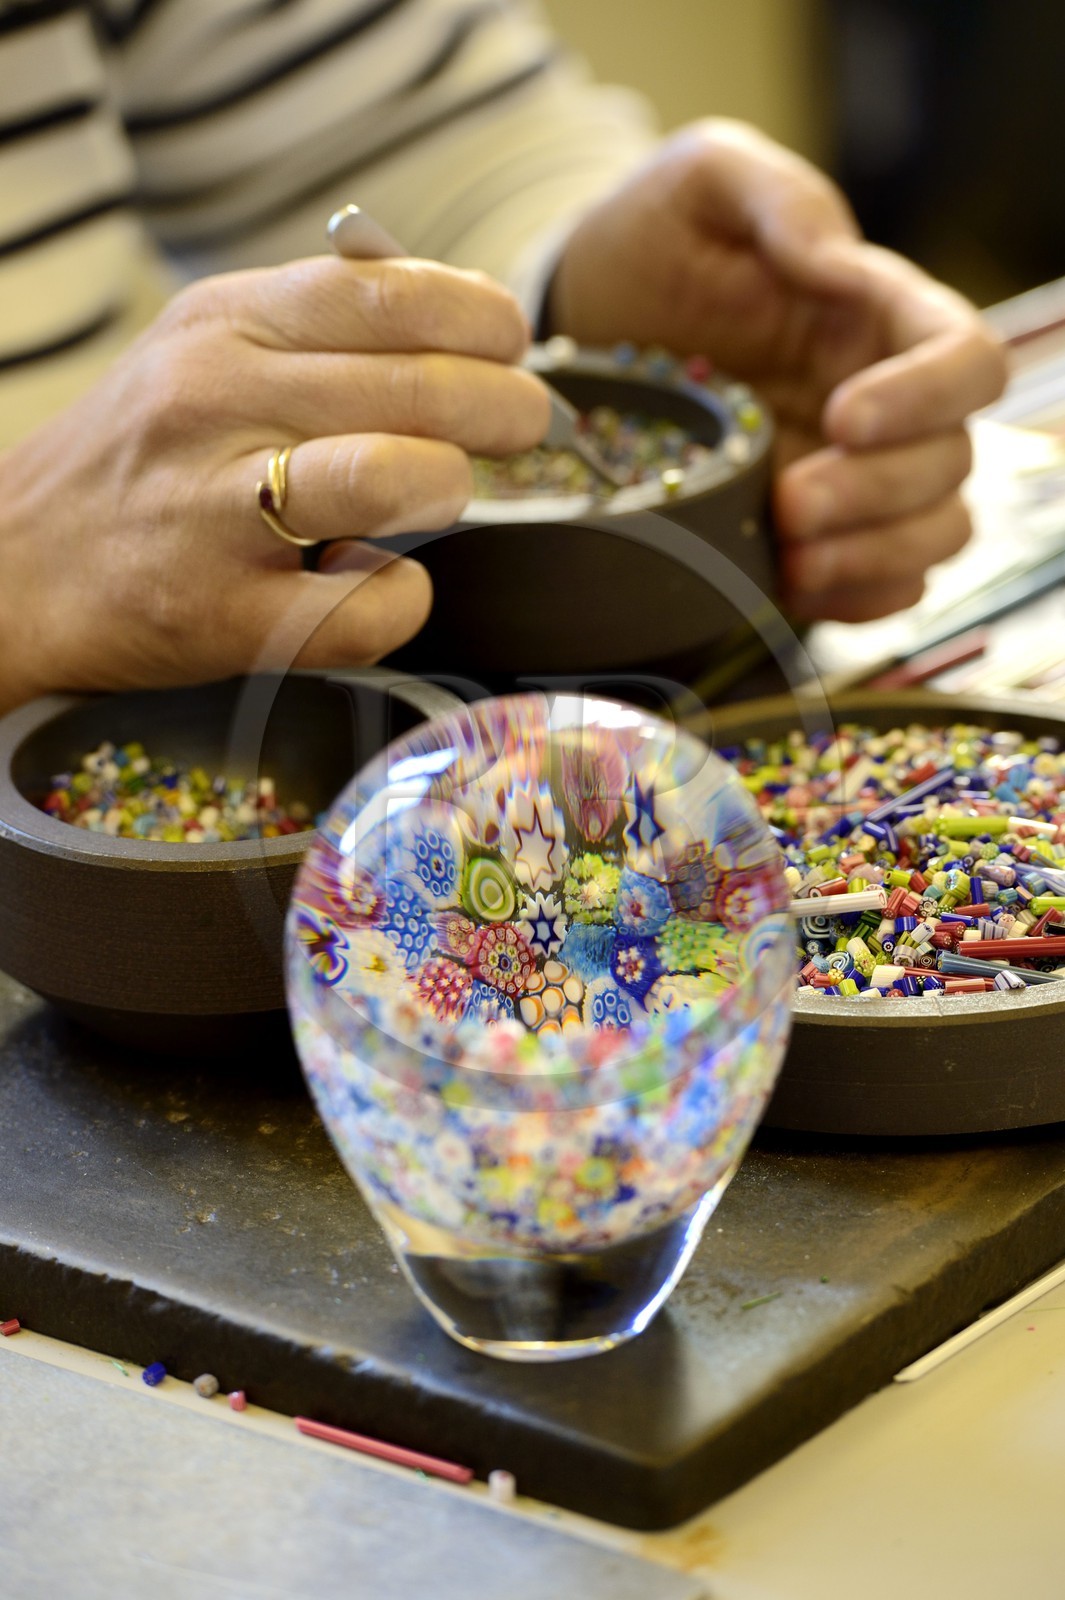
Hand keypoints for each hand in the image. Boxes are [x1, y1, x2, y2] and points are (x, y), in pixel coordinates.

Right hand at [0, 257, 547, 713]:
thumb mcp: (205, 350)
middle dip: (504, 408)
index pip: (386, 293)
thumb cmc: (140, 462)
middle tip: (526, 425)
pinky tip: (376, 580)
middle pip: (417, 388)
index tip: (513, 343)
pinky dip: (400, 598)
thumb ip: (318, 326)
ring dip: (450, 487)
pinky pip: (367, 608)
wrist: (17, 571)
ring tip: (444, 494)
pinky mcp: (227, 616)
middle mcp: (216, 404)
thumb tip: (458, 312)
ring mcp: (217, 513)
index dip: (479, 319)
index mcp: (223, 326)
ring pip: (397, 478)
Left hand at [549, 120, 1008, 622]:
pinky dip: (854, 598)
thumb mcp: (702, 184)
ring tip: (790, 552)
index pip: (965, 357)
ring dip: (873, 556)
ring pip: (932, 535)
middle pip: (951, 463)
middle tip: (788, 501)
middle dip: (879, 494)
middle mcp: (884, 401)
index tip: (844, 418)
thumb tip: (840, 261)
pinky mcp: (815, 535)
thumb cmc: (650, 241)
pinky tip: (791, 584)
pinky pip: (880, 588)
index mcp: (876, 314)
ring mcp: (853, 475)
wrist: (584, 320)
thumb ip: (777, 198)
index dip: (928, 396)